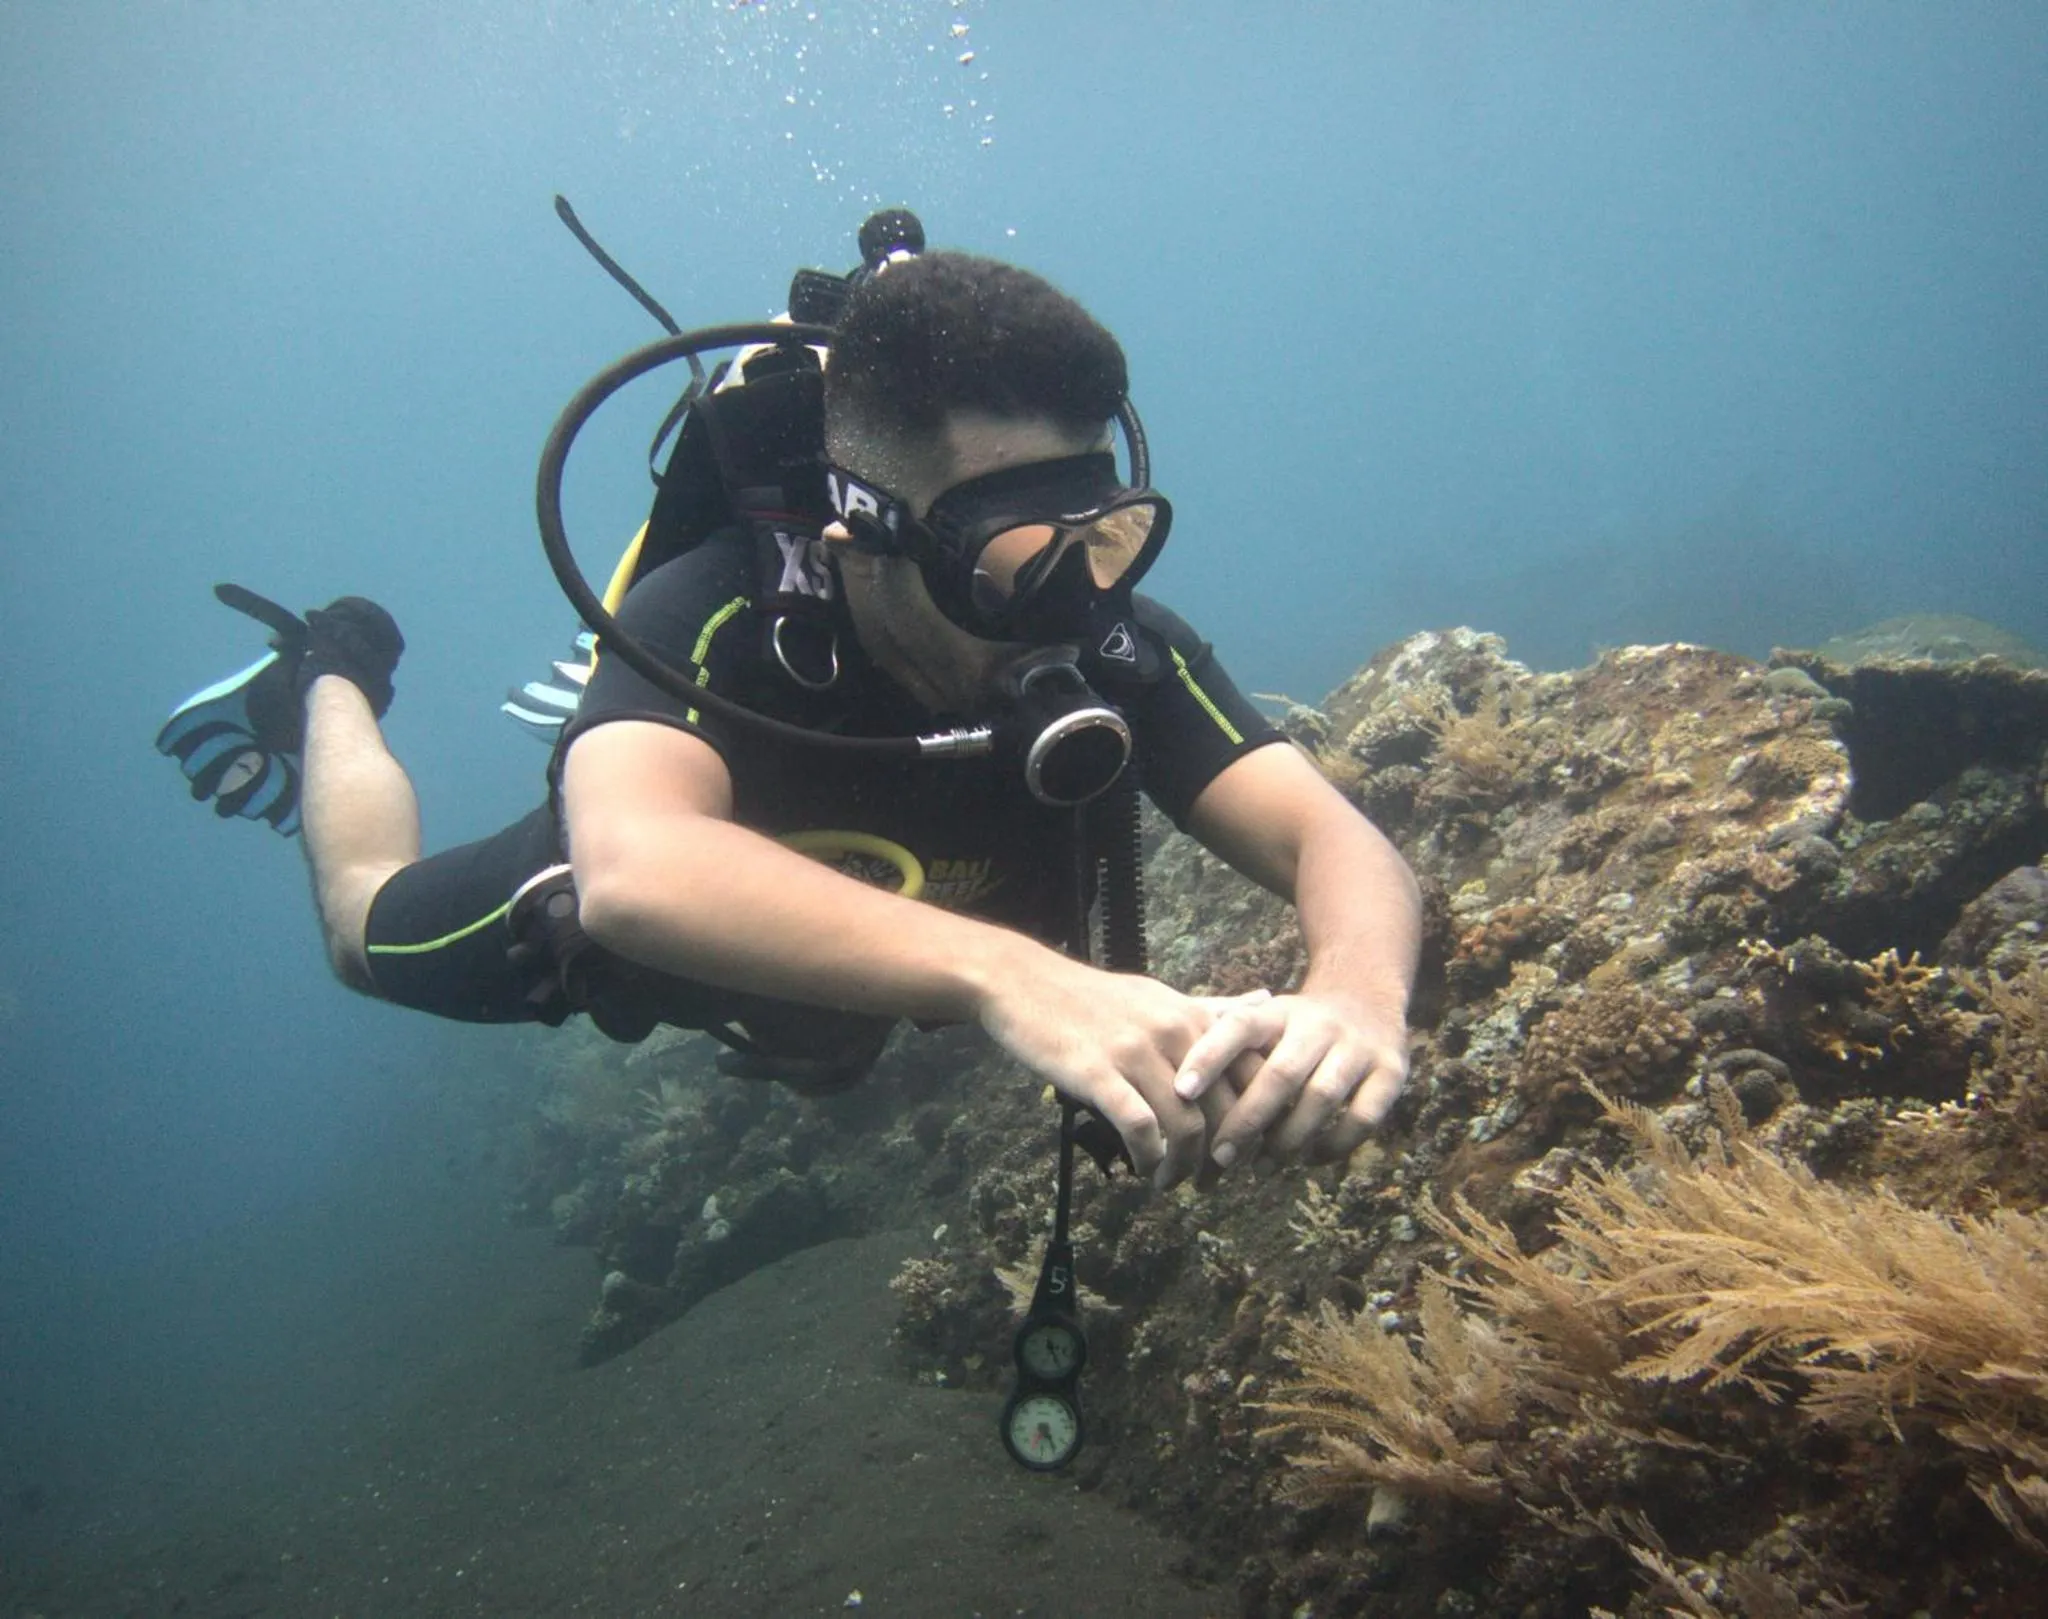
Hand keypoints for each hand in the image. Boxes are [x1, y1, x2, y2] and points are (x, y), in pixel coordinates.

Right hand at [974, 948, 1243, 1189]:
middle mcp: (1173, 1032)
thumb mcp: (1159, 996)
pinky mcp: (1098, 1072)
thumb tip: (1267, 1000)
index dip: (1254, 1125)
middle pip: (1223, 1111)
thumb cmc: (1093, 997)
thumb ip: (1212, 1009)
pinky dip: (1148, 1157)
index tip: (1242, 1152)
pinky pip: (1140, 1127)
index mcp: (1193, 1016)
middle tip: (1210, 1182)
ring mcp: (1135, 1052)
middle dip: (1223, 1158)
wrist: (1024, 981)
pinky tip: (1142, 1169)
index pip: (1249, 1079)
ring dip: (1183, 1167)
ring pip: (1185, 1126)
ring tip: (1171, 1182)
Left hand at [1172, 991, 1408, 1168]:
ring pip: (1320, 1099)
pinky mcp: (1390, 1072)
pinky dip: (1335, 1144)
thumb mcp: (1262, 1020)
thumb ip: (1222, 1045)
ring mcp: (1357, 1048)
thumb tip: (1166, 1092)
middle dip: (1247, 1121)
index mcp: (1278, 1012)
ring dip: (1289, 1139)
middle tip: (1219, 1157)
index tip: (1181, 1091)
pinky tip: (1311, 1160)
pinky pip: (1362, 1117)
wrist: (1368, 999)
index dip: (1209, 1056)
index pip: (1239, 1027)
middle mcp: (1318, 1025)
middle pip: (1279, 1075)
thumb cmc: (1295, 1027)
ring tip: (1262, 1166)